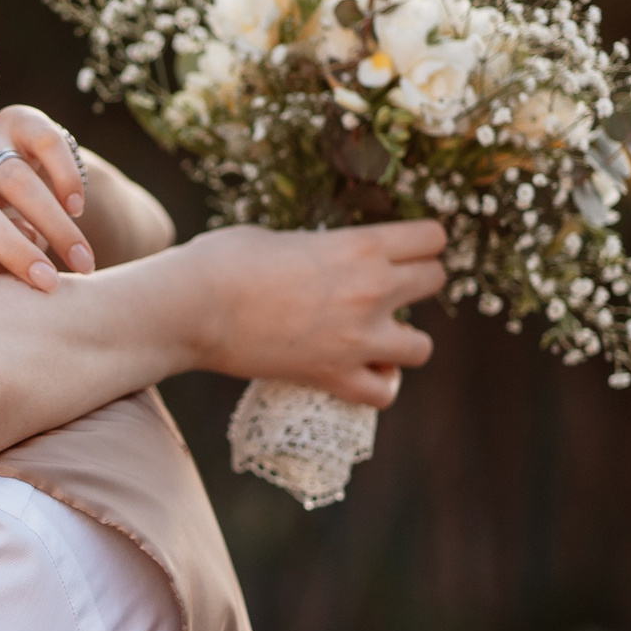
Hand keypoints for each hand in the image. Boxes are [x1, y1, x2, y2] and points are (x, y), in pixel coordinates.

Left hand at [0, 106, 92, 292]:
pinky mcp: (18, 121)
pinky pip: (44, 142)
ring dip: (53, 225)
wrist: (29, 178)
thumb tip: (21, 272)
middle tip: (49, 283)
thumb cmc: (4, 234)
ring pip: (14, 181)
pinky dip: (64, 177)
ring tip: (82, 260)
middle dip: (13, 249)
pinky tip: (77, 208)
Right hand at [185, 222, 445, 405]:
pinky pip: (384, 393)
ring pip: (423, 347)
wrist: (194, 307)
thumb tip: (320, 256)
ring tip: (380, 336)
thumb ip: (318, 249)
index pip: (433, 238)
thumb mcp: (280, 237)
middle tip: (390, 287)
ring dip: (406, 340)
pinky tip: (364, 372)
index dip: (422, 241)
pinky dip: (379, 385)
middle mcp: (372, 290)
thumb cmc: (225, 260)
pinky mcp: (334, 377)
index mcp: (360, 245)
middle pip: (436, 281)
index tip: (406, 246)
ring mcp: (358, 339)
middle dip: (418, 282)